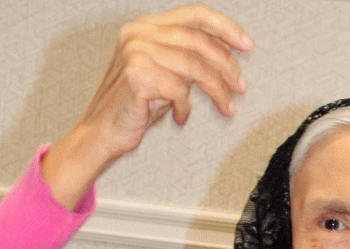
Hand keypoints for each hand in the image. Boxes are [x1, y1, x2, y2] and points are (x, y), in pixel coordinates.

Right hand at [41, 4, 252, 208]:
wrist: (102, 133)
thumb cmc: (135, 107)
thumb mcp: (165, 75)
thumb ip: (187, 59)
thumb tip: (225, 57)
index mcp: (146, 26)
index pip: (194, 14)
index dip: (224, 28)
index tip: (247, 45)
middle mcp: (139, 33)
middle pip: (199, 41)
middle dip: (227, 65)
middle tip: (241, 87)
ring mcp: (136, 51)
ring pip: (195, 67)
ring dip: (217, 91)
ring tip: (226, 108)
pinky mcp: (137, 76)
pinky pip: (179, 90)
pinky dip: (185, 108)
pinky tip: (180, 119)